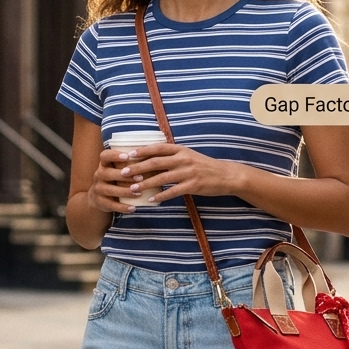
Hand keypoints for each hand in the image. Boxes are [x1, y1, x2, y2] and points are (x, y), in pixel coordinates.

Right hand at [86, 147, 149, 214]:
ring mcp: (98, 188)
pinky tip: (133, 208)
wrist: (99, 198)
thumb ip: (132, 163)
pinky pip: (111, 205)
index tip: (127, 156)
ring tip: (139, 193)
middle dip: (124, 176)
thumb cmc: (116, 180)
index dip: (114, 155)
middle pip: (107, 173)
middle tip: (140, 178)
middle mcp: (99, 174)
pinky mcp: (100, 202)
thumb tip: (157, 156)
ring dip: (125, 191)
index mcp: (104, 164)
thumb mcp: (119, 170)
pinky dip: (123, 207)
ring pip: (110, 190)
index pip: (105, 156)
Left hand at [103, 143, 242, 203]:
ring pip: (162, 177)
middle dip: (138, 167)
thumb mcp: (189, 156)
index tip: (127, 154)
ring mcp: (188, 172)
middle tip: (123, 172)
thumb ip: (172, 156)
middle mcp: (183, 159)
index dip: (141, 151)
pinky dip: (161, 196)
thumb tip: (152, 159)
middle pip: (155, 162)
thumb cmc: (204, 166)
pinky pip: (173, 191)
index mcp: (180, 150)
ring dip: (145, 183)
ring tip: (132, 188)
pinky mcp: (193, 185)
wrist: (225, 175)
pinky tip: (151, 200)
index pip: (157, 148)